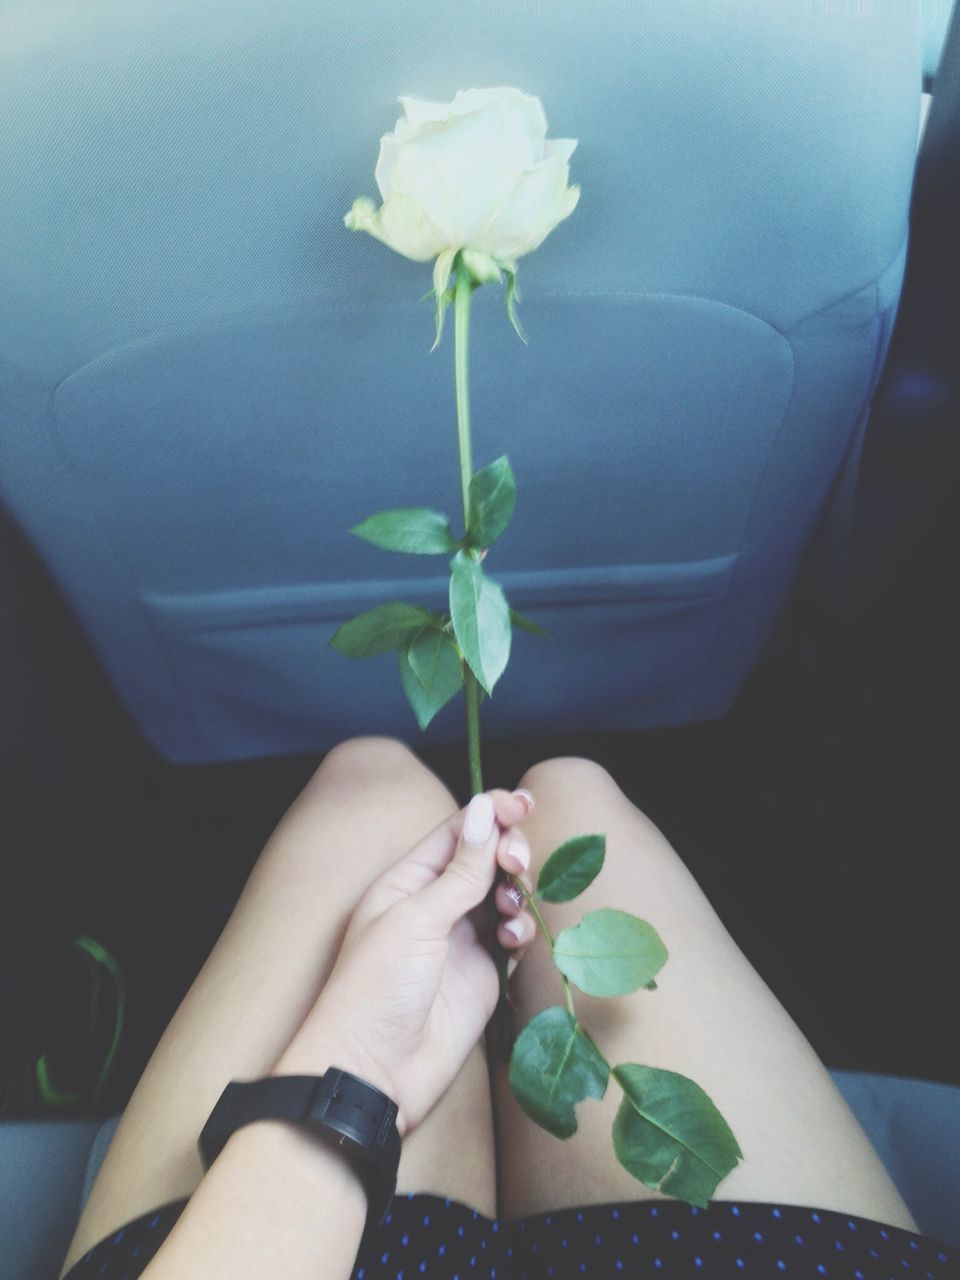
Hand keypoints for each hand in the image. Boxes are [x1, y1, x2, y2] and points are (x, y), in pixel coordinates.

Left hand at [273, 788, 536, 1135]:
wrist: (375, 1071)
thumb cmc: (377, 988)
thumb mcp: (417, 919)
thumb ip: (460, 870)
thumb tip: (482, 809)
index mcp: (406, 881)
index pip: (455, 831)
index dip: (490, 812)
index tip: (523, 803)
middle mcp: (434, 904)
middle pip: (484, 859)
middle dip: (508, 852)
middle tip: (517, 863)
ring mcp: (459, 940)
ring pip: (503, 896)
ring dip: (516, 893)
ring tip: (510, 911)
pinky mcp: (481, 974)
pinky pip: (512, 937)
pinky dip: (520, 929)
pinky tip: (515, 939)